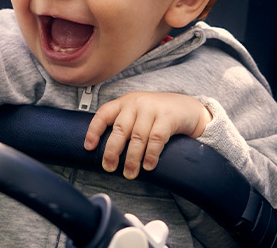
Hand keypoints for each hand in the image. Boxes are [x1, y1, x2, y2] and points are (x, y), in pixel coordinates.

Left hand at [84, 91, 211, 179]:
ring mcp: (152, 109)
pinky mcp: (167, 117)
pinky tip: (148, 166)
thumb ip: (125, 125)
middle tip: (108, 167)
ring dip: (132, 158)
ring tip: (130, 173)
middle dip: (112, 151)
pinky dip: (151, 155)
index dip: (94, 130)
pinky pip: (156, 138)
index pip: (103, 114)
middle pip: (119, 129)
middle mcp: (136, 103)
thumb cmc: (158, 114)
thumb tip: (108, 153)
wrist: (188, 107)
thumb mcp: (138, 114)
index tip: (89, 147)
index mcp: (124, 103)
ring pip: (137, 137)